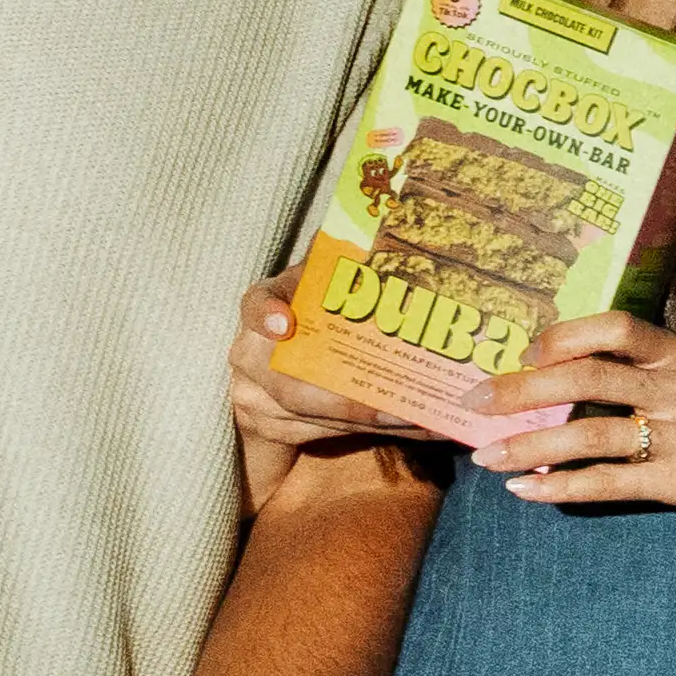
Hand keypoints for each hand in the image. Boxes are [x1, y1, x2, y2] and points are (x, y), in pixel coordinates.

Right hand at [227, 261, 451, 467]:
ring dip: (375, 424)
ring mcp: (256, 399)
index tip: (284, 324)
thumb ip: (342, 268)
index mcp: (263, 309)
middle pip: (291, 389)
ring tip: (426, 420)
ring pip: (315, 419)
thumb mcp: (320, 282)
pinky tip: (423, 429)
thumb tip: (392, 240)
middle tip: (400, 407)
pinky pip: (330, 435)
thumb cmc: (312, 307)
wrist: (275, 356)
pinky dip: (380, 434)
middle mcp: (249, 357)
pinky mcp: (276, 428)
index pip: (255, 306)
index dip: (266, 315)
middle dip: (349, 403)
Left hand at [465, 308, 675, 538]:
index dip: (564, 335)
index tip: (524, 352)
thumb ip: (634, 379)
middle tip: (476, 402)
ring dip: (529, 446)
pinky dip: (560, 487)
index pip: (615, 327)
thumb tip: (547, 382)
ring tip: (487, 456)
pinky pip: (608, 483)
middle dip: (521, 389)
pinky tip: (526, 490)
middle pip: (587, 376)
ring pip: (589, 434)